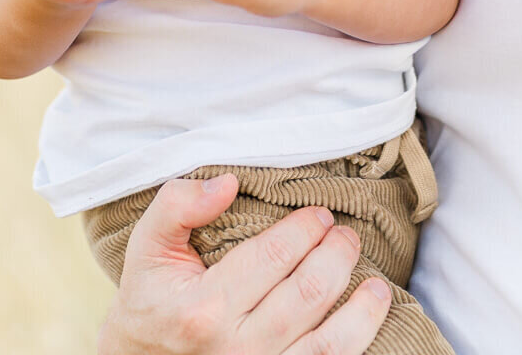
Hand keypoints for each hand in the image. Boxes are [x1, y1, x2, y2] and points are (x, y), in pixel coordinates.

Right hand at [98, 174, 390, 354]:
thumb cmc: (151, 296)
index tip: (319, 214)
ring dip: (360, 309)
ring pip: (328, 343)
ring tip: (374, 281)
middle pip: (306, 295)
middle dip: (334, 257)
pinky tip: (370, 319)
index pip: (270, 258)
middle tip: (343, 234)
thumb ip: (178, 205)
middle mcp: (234, 350)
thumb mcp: (147, 245)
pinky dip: (357, 342)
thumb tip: (228, 183)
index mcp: (203, 308)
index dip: (303, 231)